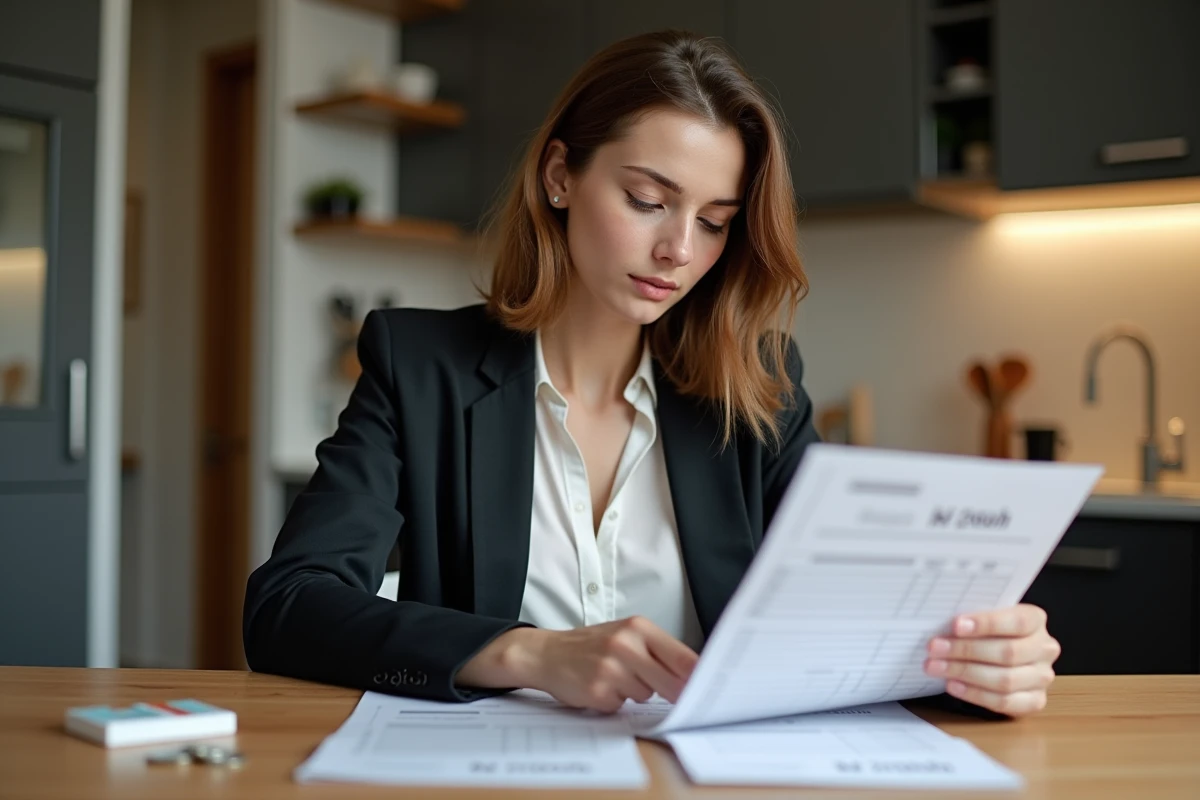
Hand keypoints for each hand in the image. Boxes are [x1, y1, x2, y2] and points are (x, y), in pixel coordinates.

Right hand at [457, 617, 697, 712]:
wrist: (547, 653)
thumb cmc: (592, 645)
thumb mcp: (625, 635)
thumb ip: (658, 651)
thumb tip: (693, 675)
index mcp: (638, 627)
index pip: (683, 657)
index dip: (699, 677)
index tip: (710, 688)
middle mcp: (625, 645)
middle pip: (671, 682)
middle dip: (672, 691)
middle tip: (665, 689)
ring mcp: (611, 669)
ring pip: (646, 695)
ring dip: (636, 692)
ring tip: (616, 678)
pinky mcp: (598, 691)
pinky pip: (622, 705)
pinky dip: (615, 701)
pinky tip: (601, 687)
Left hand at [923, 604, 1060, 716]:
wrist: (1003, 655)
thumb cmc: (989, 631)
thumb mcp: (985, 617)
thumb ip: (973, 619)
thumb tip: (940, 622)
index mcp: (1036, 620)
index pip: (1017, 621)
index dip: (986, 624)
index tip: (956, 625)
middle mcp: (1045, 648)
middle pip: (1008, 652)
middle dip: (966, 650)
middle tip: (935, 648)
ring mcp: (1042, 677)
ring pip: (1005, 680)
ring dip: (965, 673)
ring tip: (936, 667)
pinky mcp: (1035, 701)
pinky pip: (1004, 702)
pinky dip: (975, 694)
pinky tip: (953, 685)